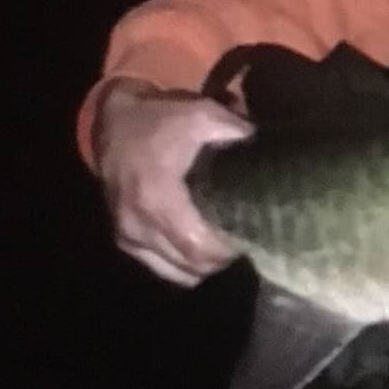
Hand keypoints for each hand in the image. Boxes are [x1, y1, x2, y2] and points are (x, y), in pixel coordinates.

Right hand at [93, 77, 253, 286]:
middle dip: (222, 260)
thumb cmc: (160, 120)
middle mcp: (138, 224)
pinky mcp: (124, 241)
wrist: (114, 125)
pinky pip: (160, 267)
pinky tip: (203, 250)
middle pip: (191, 264)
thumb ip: (239, 134)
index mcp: (156, 197)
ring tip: (228, 247)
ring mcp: (128, 236)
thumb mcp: (203, 116)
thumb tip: (273, 153)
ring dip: (204, 266)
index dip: (228, 250)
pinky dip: (183, 265)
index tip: (252, 239)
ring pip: (177, 272)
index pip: (198, 247)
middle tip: (247, 243)